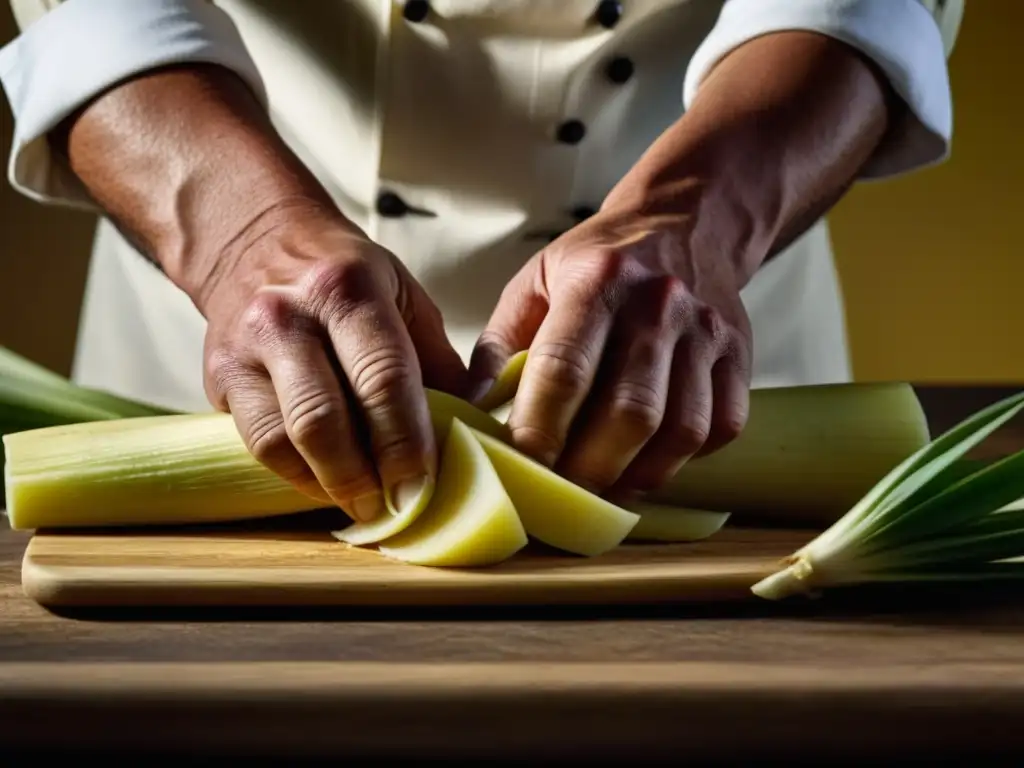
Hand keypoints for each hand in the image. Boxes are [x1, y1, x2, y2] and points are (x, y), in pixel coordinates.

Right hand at [199, 203, 466, 521]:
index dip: (405, 442)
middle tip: (395, 508)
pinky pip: (257, 443)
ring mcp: (245, 348)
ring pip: (282, 440)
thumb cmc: (343, 274)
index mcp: (346, 290)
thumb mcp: (402, 294)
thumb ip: (437, 359)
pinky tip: (327, 483)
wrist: (254, 241)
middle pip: (324, 417)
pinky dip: (296, 475)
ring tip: (363, 505)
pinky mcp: (219, 377)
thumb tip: (473, 426)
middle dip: (364, 476)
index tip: (423, 485)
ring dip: (328, 485)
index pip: (382, 378)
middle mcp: (287, 316)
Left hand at [467, 210, 752, 498]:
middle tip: (559, 496)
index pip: (564, 371)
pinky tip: (647, 463)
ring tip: (602, 490)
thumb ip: (498, 347)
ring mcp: (707, 331)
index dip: (539, 431)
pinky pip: (721, 428)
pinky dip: (683, 460)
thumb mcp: (534, 282)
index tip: (518, 469)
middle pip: (629, 413)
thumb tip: (470, 415)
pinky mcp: (740, 355)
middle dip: (588, 470)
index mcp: (597, 279)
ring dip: (637, 476)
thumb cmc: (596, 263)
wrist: (684, 222)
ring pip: (681, 430)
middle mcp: (659, 304)